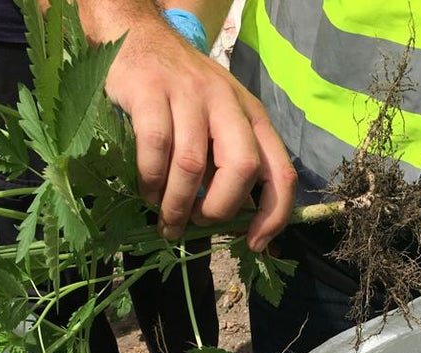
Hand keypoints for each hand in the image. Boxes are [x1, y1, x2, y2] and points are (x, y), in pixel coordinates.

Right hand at [90, 10, 296, 251]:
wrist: (140, 39)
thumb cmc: (181, 95)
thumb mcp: (218, 124)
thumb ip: (228, 166)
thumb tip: (236, 226)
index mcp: (253, 117)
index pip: (281, 172)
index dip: (273, 216)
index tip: (253, 244)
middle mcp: (228, 103)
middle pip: (243, 167)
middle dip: (220, 209)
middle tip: (198, 223)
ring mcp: (190, 94)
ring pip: (192, 163)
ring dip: (177, 203)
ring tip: (166, 220)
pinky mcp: (151, 90)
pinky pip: (155, 146)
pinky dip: (150, 179)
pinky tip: (146, 191)